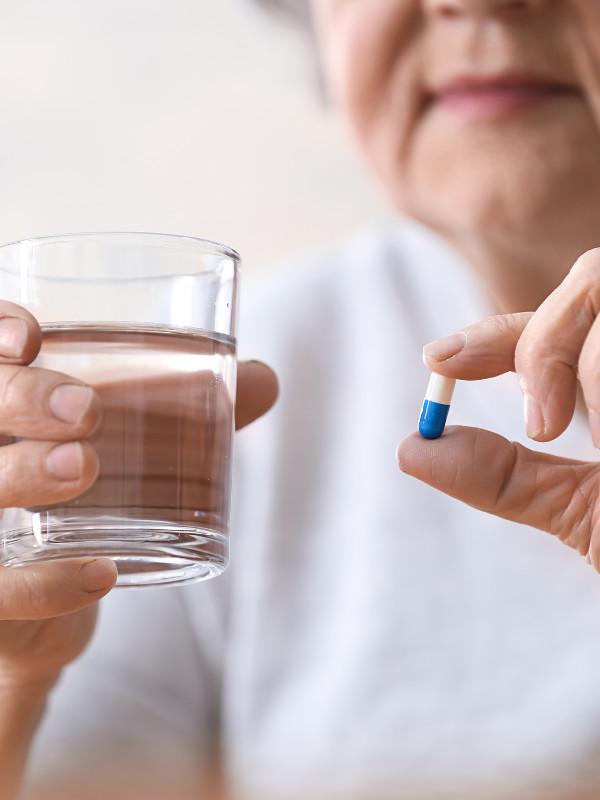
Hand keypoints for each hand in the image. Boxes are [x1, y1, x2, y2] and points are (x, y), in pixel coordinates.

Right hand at [0, 301, 277, 691]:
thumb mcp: (135, 448)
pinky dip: (48, 583)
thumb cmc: (88, 498)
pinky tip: (102, 572)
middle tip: (85, 409)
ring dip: (23, 473)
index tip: (32, 336)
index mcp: (11, 409)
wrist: (54, 596)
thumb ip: (192, 413)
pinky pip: (4, 591)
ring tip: (83, 467)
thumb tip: (264, 378)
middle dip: (20, 399)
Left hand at [397, 248, 599, 570]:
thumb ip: (509, 481)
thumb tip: (412, 449)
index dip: (497, 333)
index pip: (554, 326)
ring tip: (596, 439)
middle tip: (544, 424)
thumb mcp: (589, 518)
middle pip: (592, 278)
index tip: (438, 360)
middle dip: (547, 340)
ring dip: (587, 357)